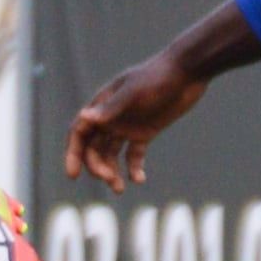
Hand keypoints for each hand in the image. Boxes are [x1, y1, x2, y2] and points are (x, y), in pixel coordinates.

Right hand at [64, 55, 208, 191]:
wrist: (187, 72)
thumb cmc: (158, 77)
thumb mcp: (134, 93)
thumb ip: (111, 108)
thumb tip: (84, 118)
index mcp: (102, 105)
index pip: (80, 132)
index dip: (73, 153)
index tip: (73, 174)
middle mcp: (111, 118)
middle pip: (93, 147)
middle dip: (97, 166)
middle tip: (110, 180)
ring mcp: (127, 126)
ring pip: (111, 154)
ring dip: (111, 171)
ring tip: (119, 188)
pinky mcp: (145, 132)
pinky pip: (133, 155)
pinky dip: (134, 168)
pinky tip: (139, 180)